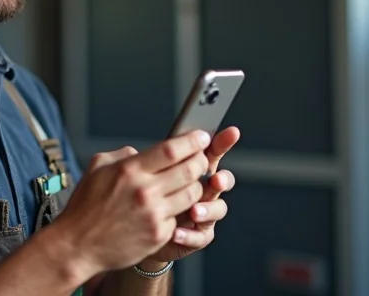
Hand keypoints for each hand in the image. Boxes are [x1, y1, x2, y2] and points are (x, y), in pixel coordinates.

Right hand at [55, 130, 211, 276]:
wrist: (77, 245)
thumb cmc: (85, 207)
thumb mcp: (97, 168)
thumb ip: (123, 155)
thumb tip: (142, 151)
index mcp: (130, 170)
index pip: (172, 149)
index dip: (192, 141)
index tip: (201, 137)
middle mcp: (144, 191)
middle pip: (190, 169)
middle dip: (201, 160)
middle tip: (201, 158)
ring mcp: (154, 214)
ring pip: (193, 194)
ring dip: (196, 186)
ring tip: (190, 182)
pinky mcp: (159, 235)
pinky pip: (181, 217)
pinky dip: (181, 210)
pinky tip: (174, 207)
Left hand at [146, 126, 239, 263]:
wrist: (136, 231)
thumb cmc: (143, 199)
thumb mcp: (143, 175)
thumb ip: (148, 161)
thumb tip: (140, 149)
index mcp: (194, 170)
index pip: (211, 153)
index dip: (222, 142)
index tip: (232, 132)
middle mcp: (204, 191)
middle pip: (222, 180)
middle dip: (222, 179)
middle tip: (215, 179)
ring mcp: (204, 214)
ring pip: (218, 209)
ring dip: (208, 209)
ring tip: (194, 211)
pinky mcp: (197, 236)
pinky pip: (200, 236)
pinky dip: (190, 235)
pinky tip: (177, 232)